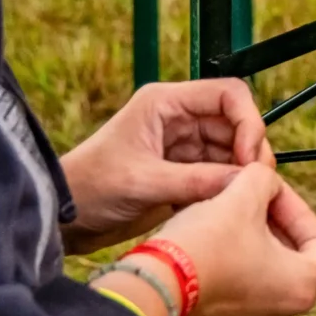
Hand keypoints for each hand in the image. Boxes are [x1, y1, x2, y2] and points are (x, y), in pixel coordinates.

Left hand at [60, 78, 267, 254]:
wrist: (62, 220)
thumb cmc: (88, 189)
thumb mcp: (142, 183)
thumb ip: (195, 181)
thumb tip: (244, 181)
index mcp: (165, 103)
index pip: (227, 95)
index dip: (248, 122)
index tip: (249, 157)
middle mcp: (178, 119)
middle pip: (235, 124)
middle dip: (249, 150)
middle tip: (254, 183)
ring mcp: (181, 147)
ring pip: (231, 150)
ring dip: (241, 171)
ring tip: (241, 198)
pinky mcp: (182, 173)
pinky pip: (219, 174)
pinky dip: (228, 187)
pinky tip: (226, 204)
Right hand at [139, 162, 315, 315]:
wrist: (151, 288)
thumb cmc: (203, 247)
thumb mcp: (242, 196)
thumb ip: (265, 179)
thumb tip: (265, 180)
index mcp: (302, 287)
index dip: (299, 208)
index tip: (273, 192)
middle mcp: (281, 312)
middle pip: (292, 254)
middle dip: (271, 220)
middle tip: (250, 197)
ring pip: (261, 268)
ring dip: (248, 238)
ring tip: (227, 213)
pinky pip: (235, 285)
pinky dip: (228, 261)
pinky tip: (207, 239)